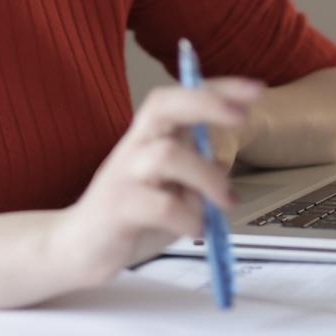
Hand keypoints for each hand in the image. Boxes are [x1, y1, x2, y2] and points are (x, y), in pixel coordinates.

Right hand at [52, 77, 264, 287]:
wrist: (79, 247)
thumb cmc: (134, 212)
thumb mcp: (173, 186)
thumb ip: (195, 171)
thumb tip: (225, 167)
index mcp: (151, 134)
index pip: (182, 96)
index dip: (217, 89)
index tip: (256, 89)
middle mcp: (135, 144)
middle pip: (164, 105)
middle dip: (205, 104)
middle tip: (241, 117)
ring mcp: (124, 174)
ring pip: (168, 155)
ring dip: (207, 178)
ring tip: (225, 203)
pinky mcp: (117, 207)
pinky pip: (160, 205)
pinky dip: (188, 217)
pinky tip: (195, 230)